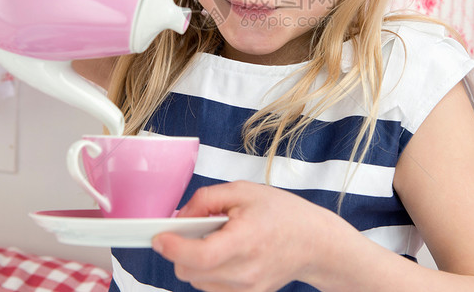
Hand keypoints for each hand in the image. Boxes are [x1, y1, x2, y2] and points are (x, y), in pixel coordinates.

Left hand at [152, 181, 350, 291]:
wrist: (315, 242)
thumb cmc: (283, 213)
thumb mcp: (243, 191)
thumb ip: (206, 199)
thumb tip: (179, 217)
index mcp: (246, 240)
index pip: (199, 255)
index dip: (172, 247)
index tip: (159, 236)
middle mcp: (246, 271)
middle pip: (190, 272)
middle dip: (180, 251)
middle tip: (192, 230)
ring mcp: (247, 289)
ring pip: (197, 281)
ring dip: (194, 261)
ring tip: (216, 239)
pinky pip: (211, 287)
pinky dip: (208, 271)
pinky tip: (224, 253)